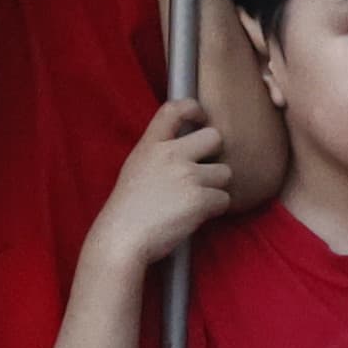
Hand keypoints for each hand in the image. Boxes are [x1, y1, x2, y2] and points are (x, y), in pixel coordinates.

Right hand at [86, 100, 231, 269]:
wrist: (122, 239)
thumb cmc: (127, 210)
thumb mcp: (136, 168)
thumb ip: (159, 154)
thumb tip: (187, 148)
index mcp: (151, 145)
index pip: (175, 108)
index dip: (194, 108)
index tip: (202, 118)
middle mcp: (171, 154)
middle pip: (215, 136)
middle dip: (215, 155)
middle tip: (203, 173)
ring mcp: (188, 175)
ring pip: (224, 172)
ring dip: (216, 187)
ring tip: (195, 200)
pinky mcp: (200, 199)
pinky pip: (224, 199)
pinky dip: (215, 209)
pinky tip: (196, 216)